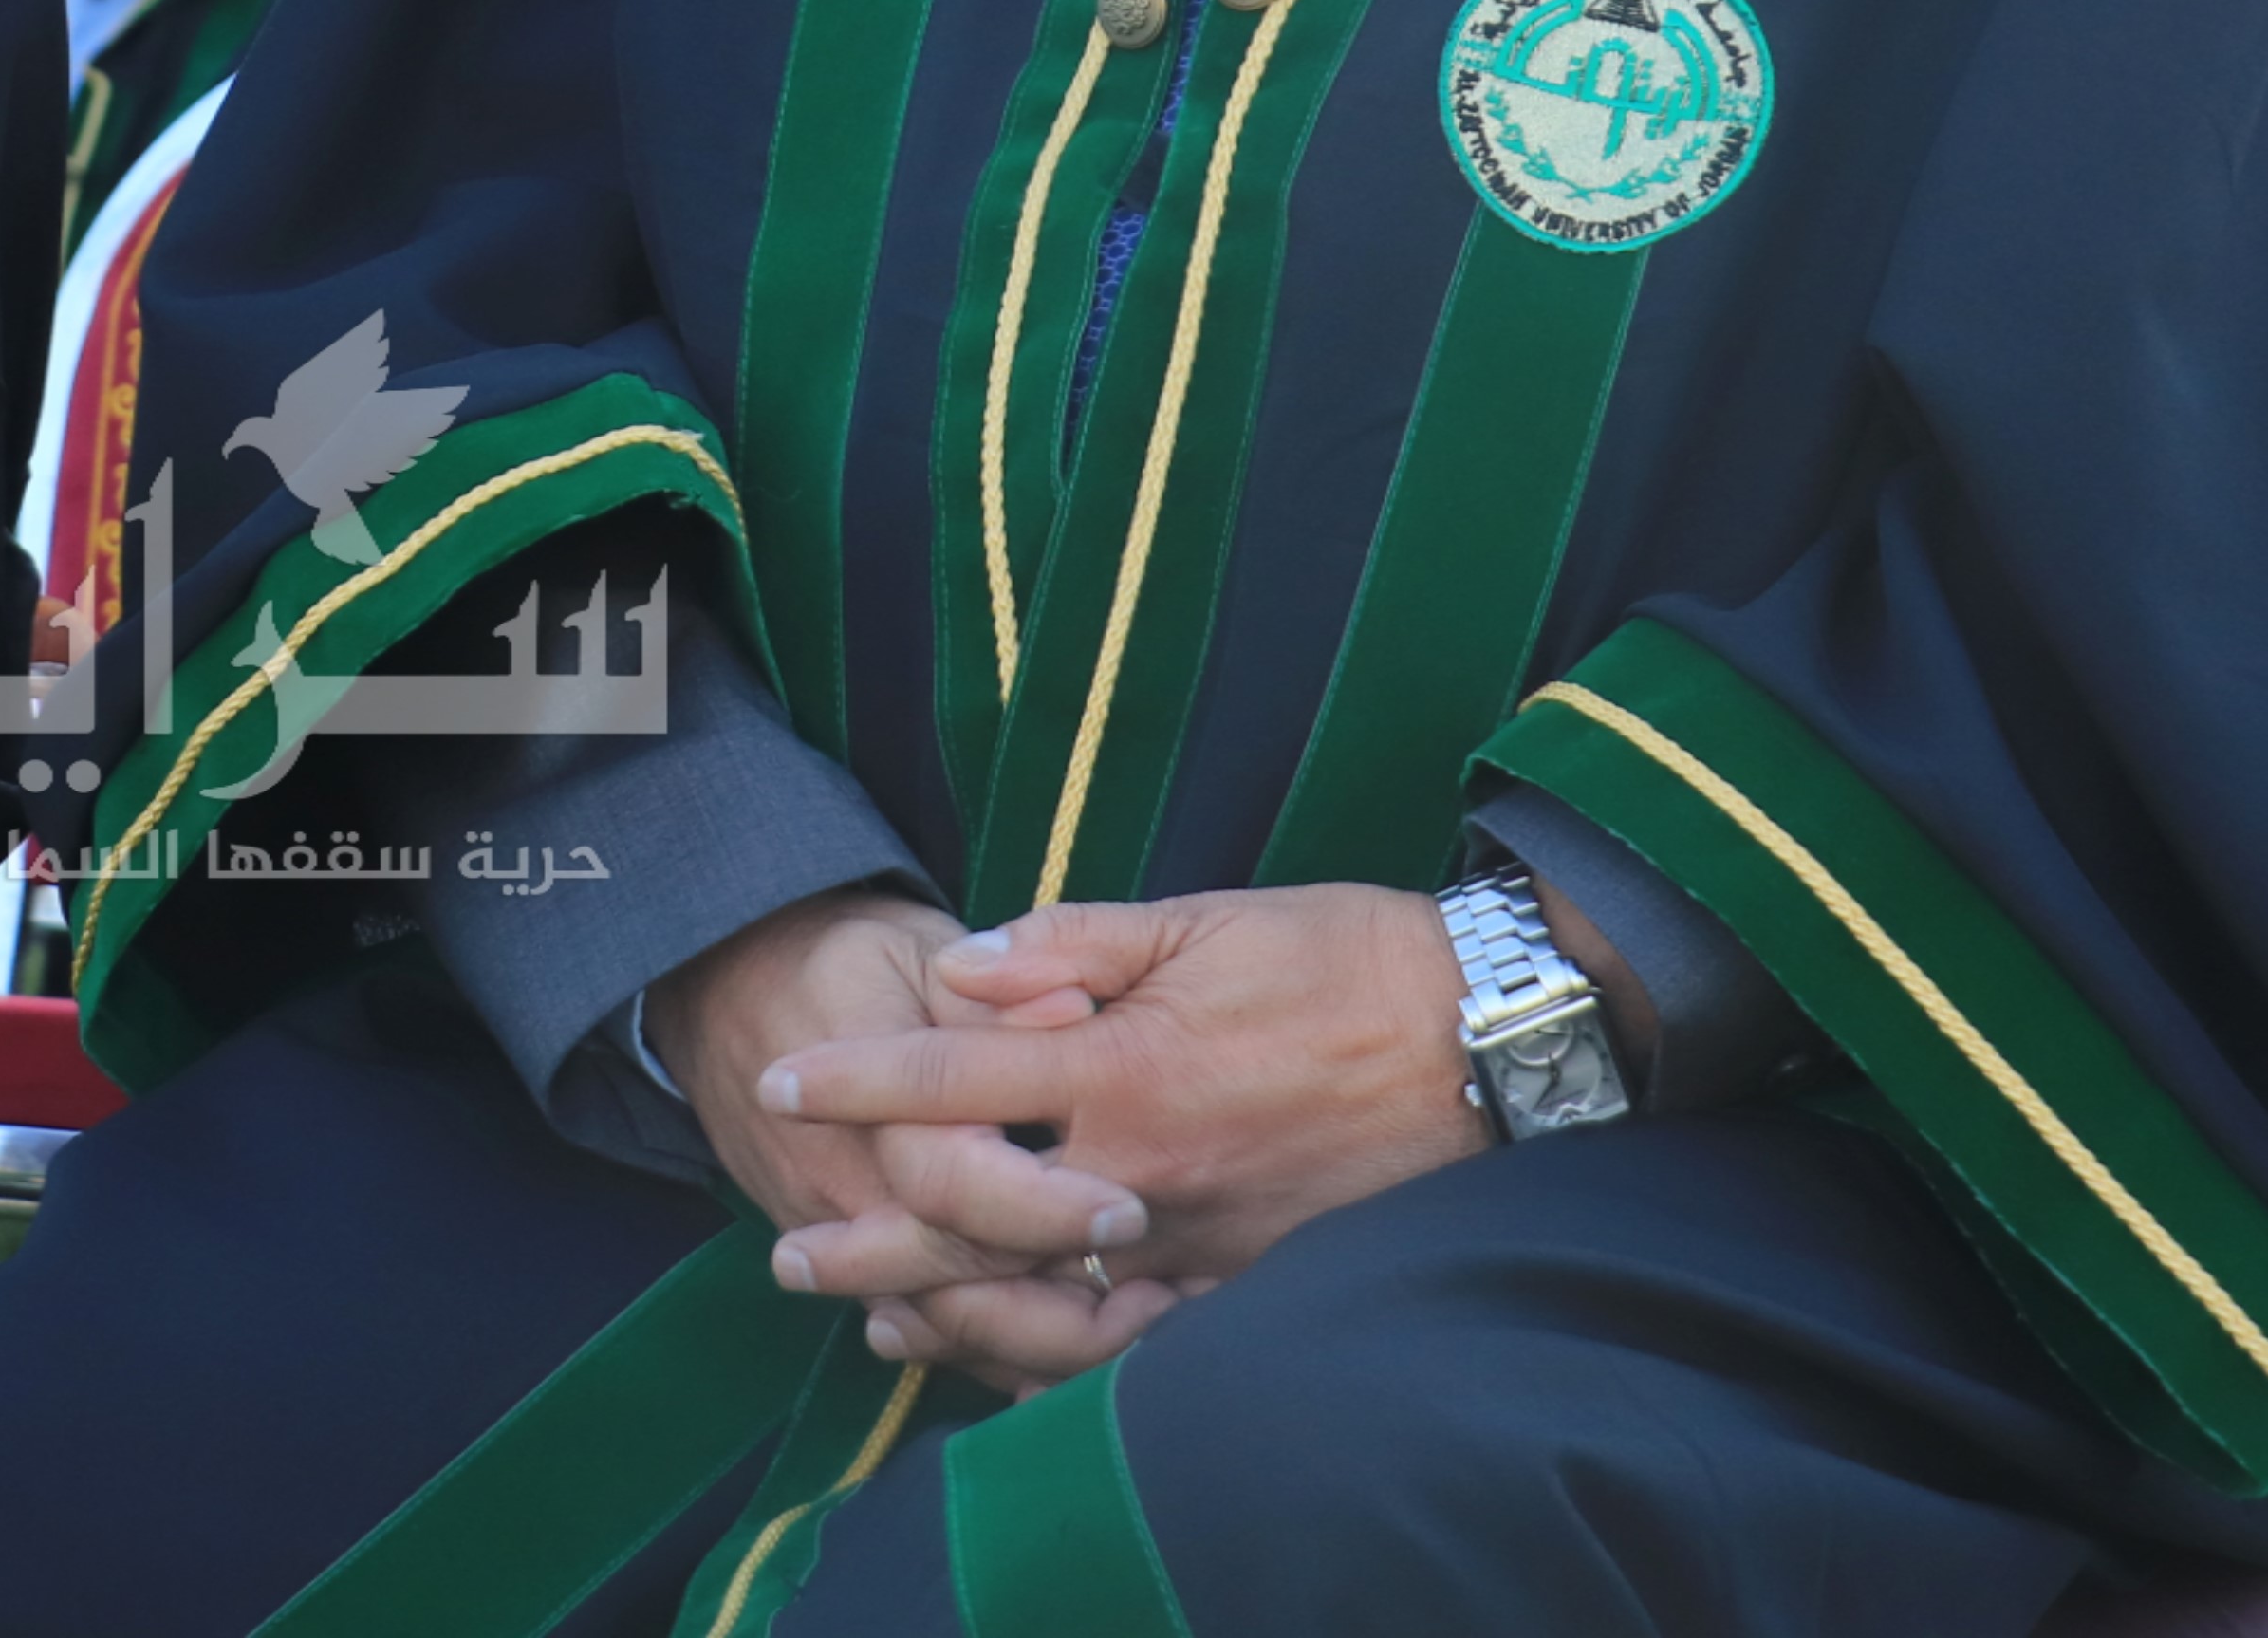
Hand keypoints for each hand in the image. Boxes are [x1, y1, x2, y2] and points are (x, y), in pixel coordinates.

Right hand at [656, 890, 1156, 1391]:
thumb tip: (1072, 1009)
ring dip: (1036, 1341)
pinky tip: (1067, 1360)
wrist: (731, 988)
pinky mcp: (843, 1258)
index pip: (957, 1183)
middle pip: (953, 1275)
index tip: (1131, 1210)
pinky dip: (992, 1352)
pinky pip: (921, 1329)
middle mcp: (851, 1189)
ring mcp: (839, 1236)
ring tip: (1132, 1329)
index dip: (1046, 1205)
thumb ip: (991, 999)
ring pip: (940, 1322)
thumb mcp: (917, 953)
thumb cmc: (847, 961)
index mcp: (874, 1109)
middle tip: (1155, 1295)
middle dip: (1059, 1297)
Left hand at [759, 889, 1484, 1367]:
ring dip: (945, 1308)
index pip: (953, 1075)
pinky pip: (1131, 1339)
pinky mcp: (1245, 1283)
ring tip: (874, 1313)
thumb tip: (957, 968)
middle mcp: (1146, 1170)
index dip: (856, 1079)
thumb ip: (1067, 939)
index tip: (781, 1081)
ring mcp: (1196, 1241)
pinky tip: (1009, 1350)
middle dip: (867, 1235)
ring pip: (1041, 1298)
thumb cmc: (1344, 961)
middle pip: (970, 1219)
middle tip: (786, 1251)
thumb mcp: (1202, 916)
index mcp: (1125, 1064)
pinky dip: (1056, 1350)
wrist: (1486, 1040)